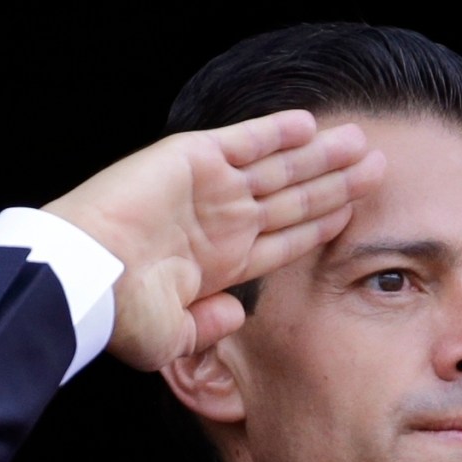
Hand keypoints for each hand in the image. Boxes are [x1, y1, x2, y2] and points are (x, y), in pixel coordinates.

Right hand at [44, 111, 382, 370]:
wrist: (84, 273)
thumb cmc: (117, 311)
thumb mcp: (170, 337)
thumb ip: (206, 328)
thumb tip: (233, 317)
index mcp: (217, 262)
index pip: (284, 238)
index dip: (321, 224)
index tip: (355, 214)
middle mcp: (218, 221)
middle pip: (293, 199)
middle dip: (335, 184)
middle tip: (377, 169)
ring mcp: (206, 187)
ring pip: (280, 167)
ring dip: (321, 155)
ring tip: (362, 142)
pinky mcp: (191, 158)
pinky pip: (244, 140)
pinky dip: (276, 131)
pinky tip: (309, 124)